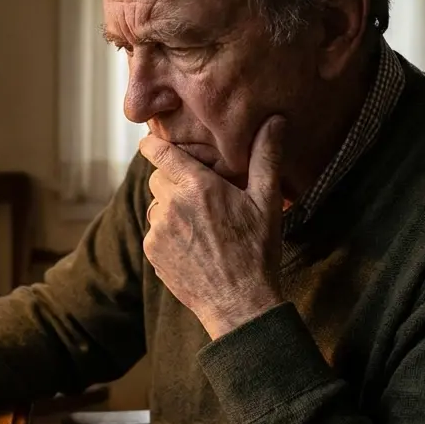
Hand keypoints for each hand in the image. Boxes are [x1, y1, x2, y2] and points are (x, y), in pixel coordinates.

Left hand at [140, 116, 285, 338]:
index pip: (161, 153)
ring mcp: (159, 230)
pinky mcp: (152, 252)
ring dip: (171, 209)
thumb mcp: (267, 201)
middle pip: (158, 178)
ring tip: (200, 225)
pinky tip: (193, 246)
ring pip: (156, 206)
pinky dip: (167, 234)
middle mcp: (172, 205)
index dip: (153, 144)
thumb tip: (274, 120)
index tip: (150, 141)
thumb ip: (266, 157)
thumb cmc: (257, 250)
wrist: (240, 303)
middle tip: (200, 196)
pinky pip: (154, 231)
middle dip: (173, 181)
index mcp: (198, 186)